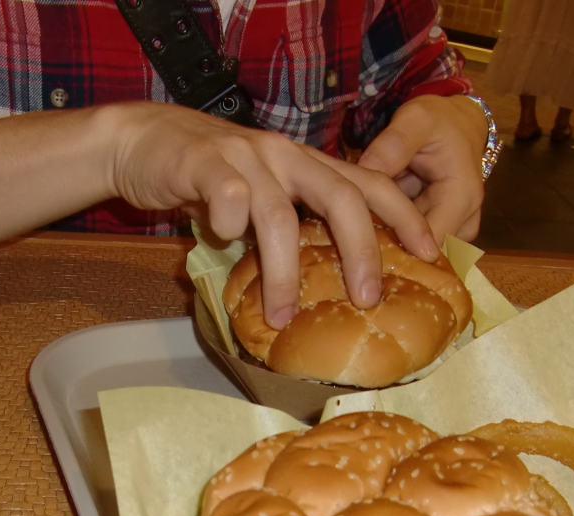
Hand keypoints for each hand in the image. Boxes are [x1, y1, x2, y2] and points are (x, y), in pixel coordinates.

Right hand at [105, 102, 438, 328]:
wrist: (141, 141)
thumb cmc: (204, 179)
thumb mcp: (258, 199)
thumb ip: (287, 229)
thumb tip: (319, 288)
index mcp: (305, 165)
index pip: (370, 185)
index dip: (405, 218)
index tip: (432, 255)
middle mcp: (285, 156)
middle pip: (343, 198)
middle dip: (363, 250)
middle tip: (368, 299)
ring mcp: (246, 156)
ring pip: (280, 215)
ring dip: (284, 272)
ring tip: (281, 315)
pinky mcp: (204, 162)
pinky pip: (228, 195)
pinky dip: (229, 223)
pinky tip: (222, 240)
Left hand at [357, 95, 487, 243]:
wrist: (458, 124)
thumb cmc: (438, 122)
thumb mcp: (416, 120)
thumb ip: (392, 145)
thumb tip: (362, 173)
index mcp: (461, 198)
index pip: (426, 243)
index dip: (392, 252)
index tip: (353, 252)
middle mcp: (464, 222)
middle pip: (422, 257)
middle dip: (386, 258)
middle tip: (344, 257)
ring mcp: (456, 232)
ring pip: (418, 257)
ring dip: (388, 255)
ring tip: (351, 252)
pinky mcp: (445, 234)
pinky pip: (416, 249)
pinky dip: (392, 246)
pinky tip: (364, 243)